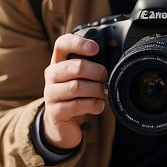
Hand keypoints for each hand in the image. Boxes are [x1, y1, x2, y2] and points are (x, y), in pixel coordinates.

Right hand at [40, 33, 108, 149]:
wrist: (62, 123)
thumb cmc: (77, 95)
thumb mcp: (83, 77)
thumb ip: (94, 64)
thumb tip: (115, 50)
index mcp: (59, 61)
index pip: (62, 44)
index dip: (79, 43)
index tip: (95, 48)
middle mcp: (52, 75)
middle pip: (76, 67)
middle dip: (98, 72)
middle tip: (105, 78)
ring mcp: (51, 93)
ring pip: (77, 87)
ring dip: (97, 90)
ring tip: (103, 93)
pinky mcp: (55, 111)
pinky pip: (77, 105)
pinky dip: (93, 105)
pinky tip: (98, 106)